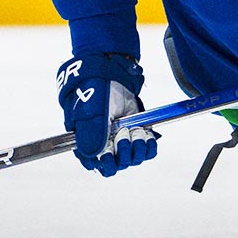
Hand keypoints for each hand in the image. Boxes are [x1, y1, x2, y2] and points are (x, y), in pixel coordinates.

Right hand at [56, 53, 157, 176]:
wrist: (111, 72)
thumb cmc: (94, 90)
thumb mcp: (90, 111)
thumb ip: (91, 134)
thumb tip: (97, 156)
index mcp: (88, 143)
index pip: (97, 165)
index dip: (106, 163)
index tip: (110, 153)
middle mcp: (105, 145)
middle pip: (118, 165)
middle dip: (123, 152)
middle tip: (123, 132)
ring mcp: (122, 140)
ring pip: (133, 159)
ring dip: (137, 147)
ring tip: (135, 130)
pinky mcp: (136, 134)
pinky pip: (147, 151)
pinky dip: (149, 146)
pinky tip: (147, 136)